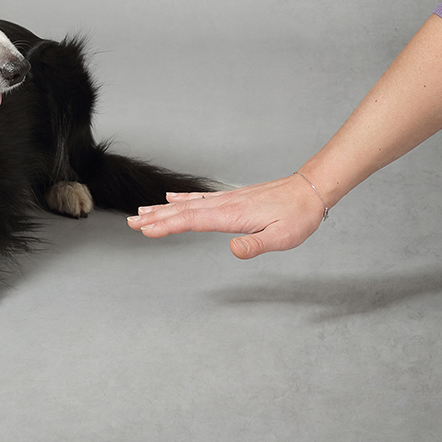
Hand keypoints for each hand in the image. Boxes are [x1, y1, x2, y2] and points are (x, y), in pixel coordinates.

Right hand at [126, 174, 327, 258]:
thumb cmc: (298, 216)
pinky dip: (181, 199)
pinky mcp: (230, 199)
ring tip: (141, 212)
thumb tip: (233, 250)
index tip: (146, 230)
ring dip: (162, 209)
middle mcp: (224, 204)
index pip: (192, 220)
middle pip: (182, 211)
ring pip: (186, 204)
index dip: (167, 226)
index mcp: (232, 215)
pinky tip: (170, 198)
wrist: (309, 190)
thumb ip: (256, 245)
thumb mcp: (283, 237)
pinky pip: (198, 198)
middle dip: (155, 217)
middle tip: (131, 222)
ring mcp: (225, 200)